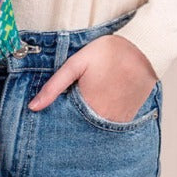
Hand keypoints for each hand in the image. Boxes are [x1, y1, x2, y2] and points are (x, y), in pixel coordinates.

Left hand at [28, 34, 157, 122]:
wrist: (143, 48)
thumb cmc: (109, 52)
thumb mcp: (76, 64)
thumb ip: (54, 86)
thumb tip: (33, 107)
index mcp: (88, 108)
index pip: (66, 125)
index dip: (58, 119)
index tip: (55, 111)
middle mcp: (104, 120)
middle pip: (81, 128)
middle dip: (73, 121)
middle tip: (73, 106)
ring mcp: (119, 121)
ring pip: (96, 128)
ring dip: (88, 121)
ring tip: (89, 101)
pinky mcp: (129, 117)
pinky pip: (111, 125)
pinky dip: (103, 118)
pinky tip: (101, 103)